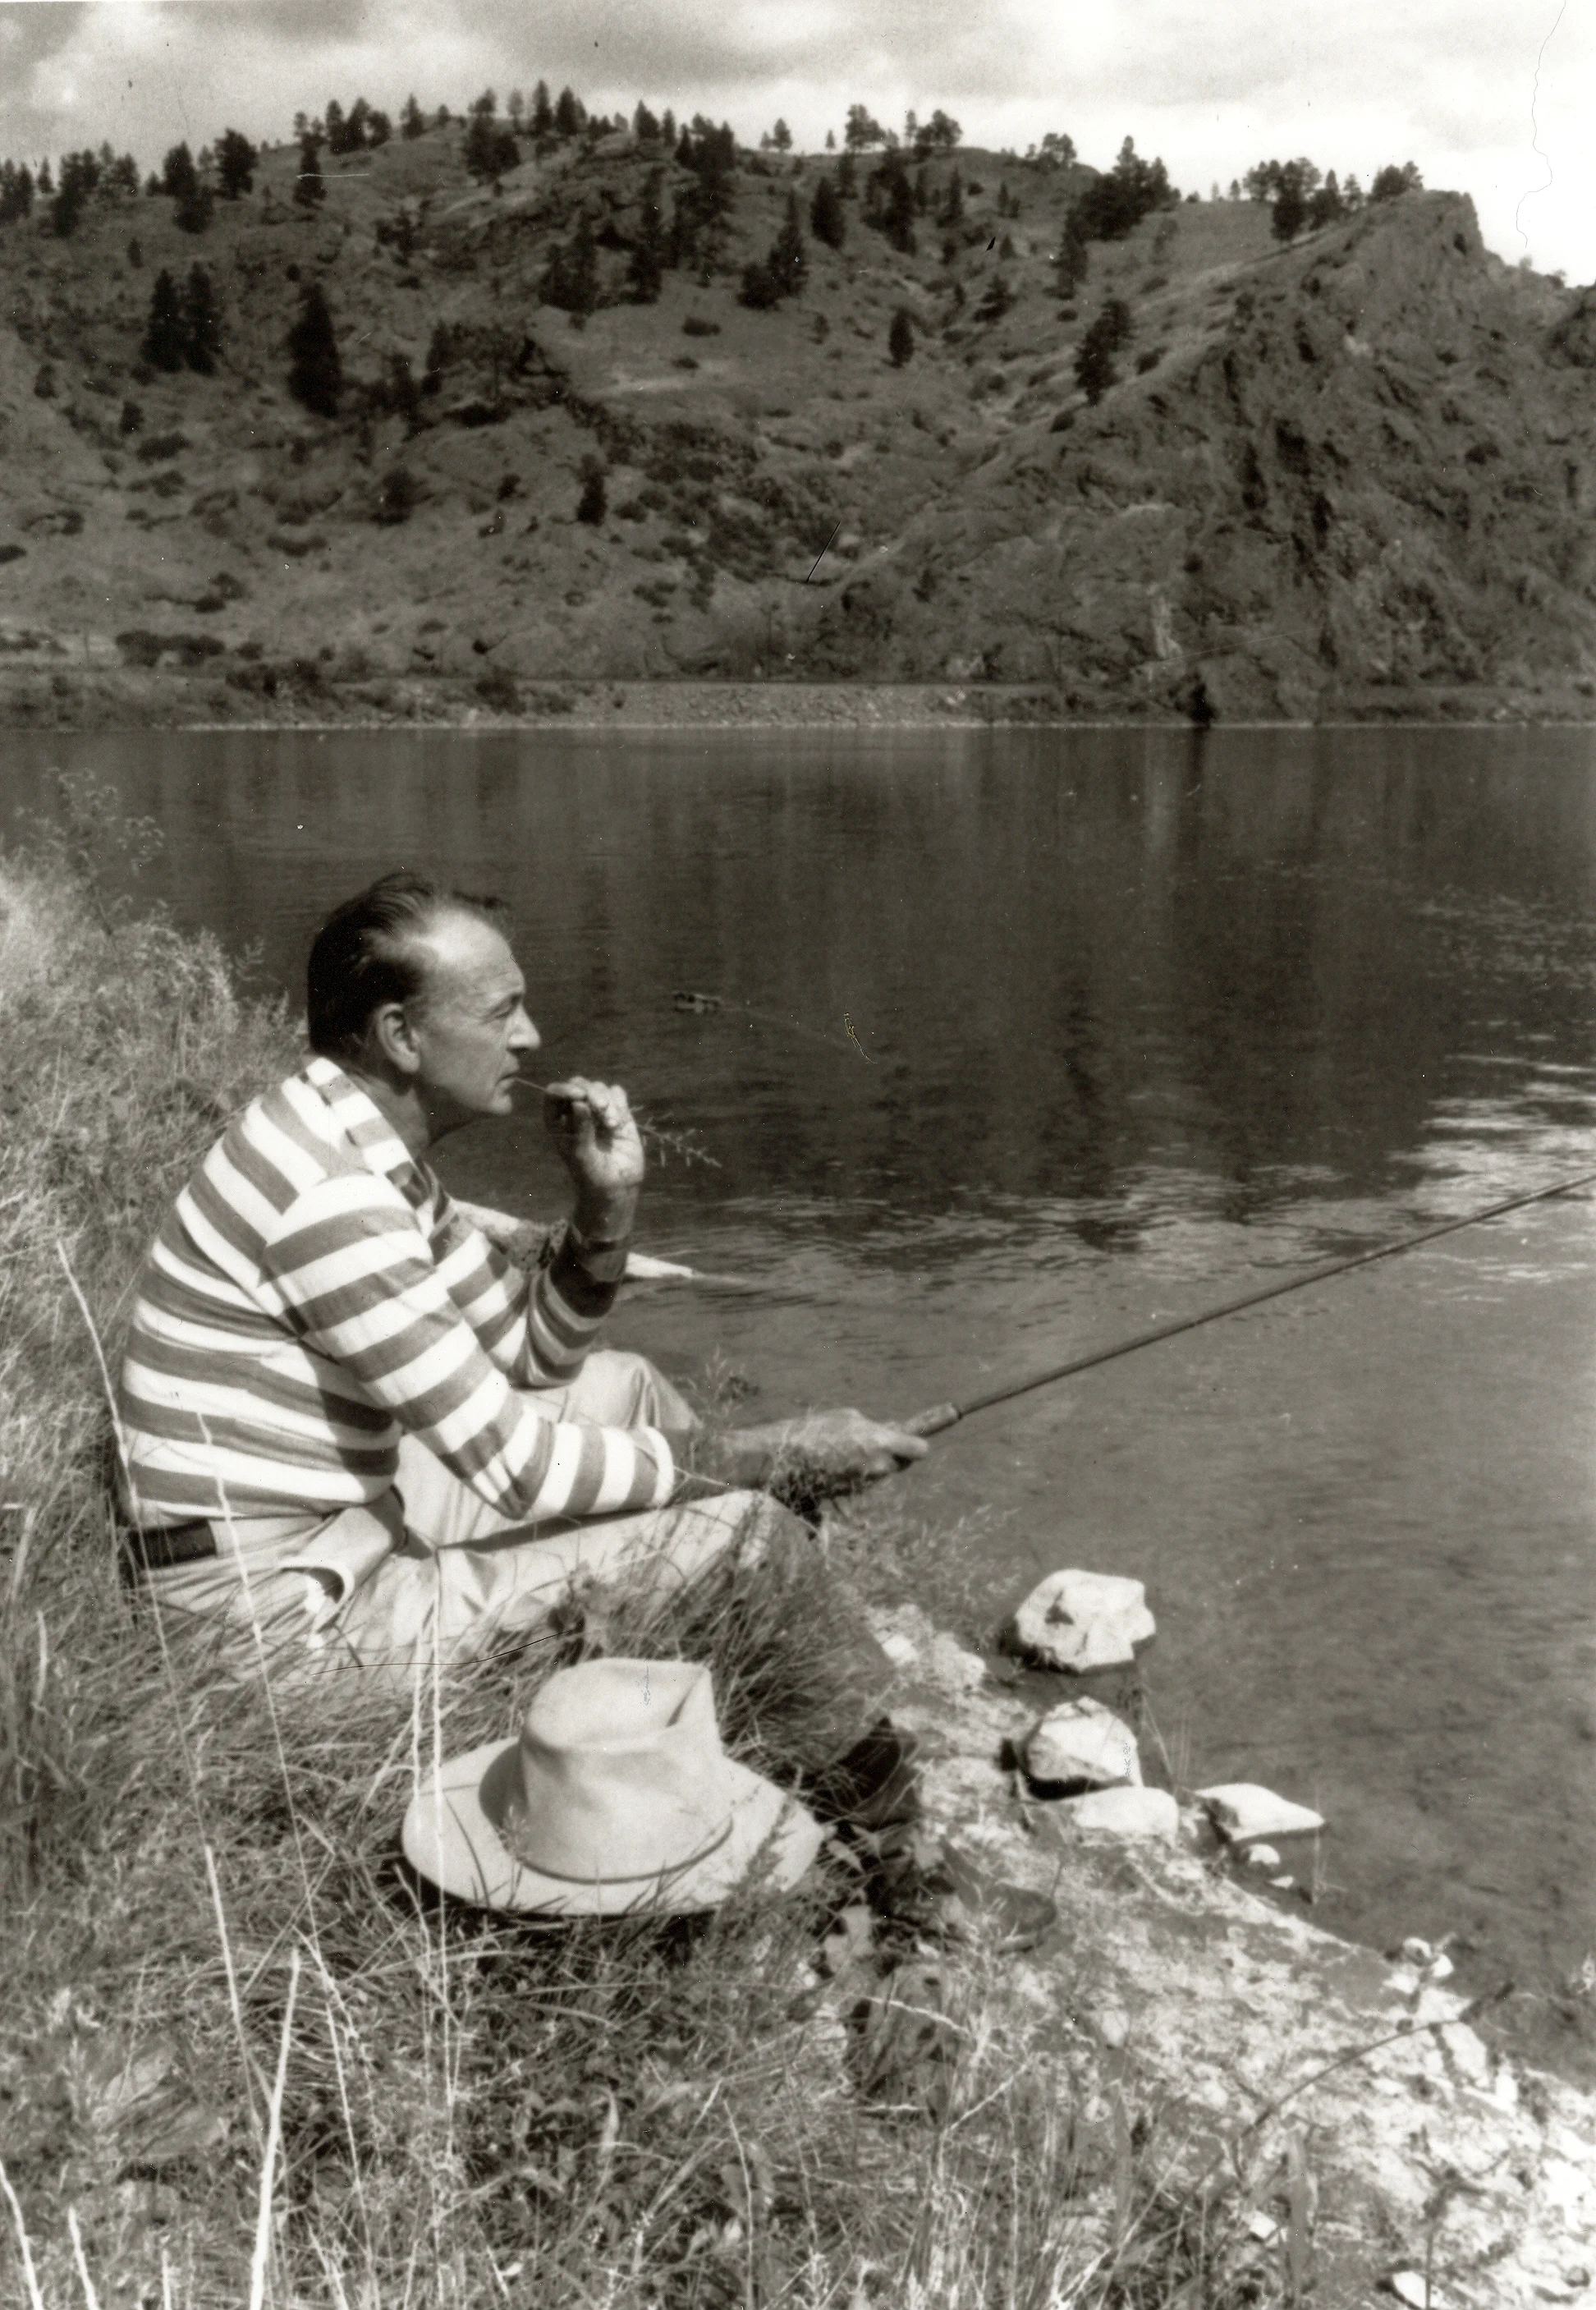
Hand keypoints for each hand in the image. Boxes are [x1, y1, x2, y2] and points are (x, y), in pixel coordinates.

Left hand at [543, 1077, 643, 1238]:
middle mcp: (575, 1112)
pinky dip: (619, 1103)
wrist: (616, 1186)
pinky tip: (619, 1124)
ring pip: (599, 1087)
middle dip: (591, 1092)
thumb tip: (580, 1102)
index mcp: (557, 1121)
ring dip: (607, 1101)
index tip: (580, 1096)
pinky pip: (617, 1093)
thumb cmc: (591, 1175)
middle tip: (601, 1107)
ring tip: (612, 1125)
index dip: (565, 1089)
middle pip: (578, 1084)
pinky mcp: (617, 1112)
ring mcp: (596, 1111)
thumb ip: (580, 1129)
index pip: (554, 1093)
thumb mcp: (582, 1155)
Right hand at [717, 1407, 929, 1501]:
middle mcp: (876, 1470)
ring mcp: (861, 1487)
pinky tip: (829, 1462)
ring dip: (869, 1463)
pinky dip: (851, 1474)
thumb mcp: (845, 1419)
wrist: (775, 1461)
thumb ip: (873, 1427)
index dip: (917, 1442)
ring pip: (878, 1474)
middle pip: (899, 1464)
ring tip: (841, 1448)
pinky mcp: (846, 1498)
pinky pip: (857, 1483)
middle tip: (871, 1438)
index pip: (919, 1449)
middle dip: (891, 1453)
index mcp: (880, 1445)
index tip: (918, 1437)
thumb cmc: (810, 1432)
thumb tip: (888, 1433)